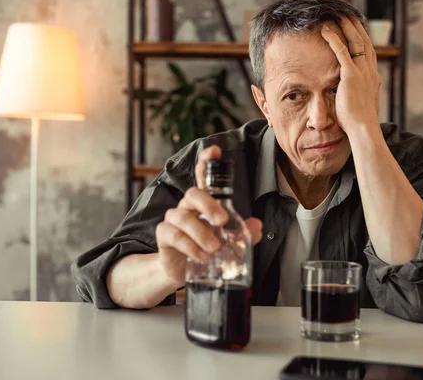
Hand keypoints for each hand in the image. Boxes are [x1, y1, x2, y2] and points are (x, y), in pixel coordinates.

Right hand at [155, 145, 262, 285]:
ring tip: (215, 248)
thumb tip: (258, 225)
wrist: (183, 270)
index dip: (206, 161)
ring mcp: (173, 219)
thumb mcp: (229, 241)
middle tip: (223, 222)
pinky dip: (190, 246)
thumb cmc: (206, 248)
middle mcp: (187, 206)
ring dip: (201, 233)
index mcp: (203, 202)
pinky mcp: (164, 235)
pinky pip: (174, 235)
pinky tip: (202, 256)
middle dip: (209, 205)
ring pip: (183, 217)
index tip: (215, 151)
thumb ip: (244, 234)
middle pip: (193, 193)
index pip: (202, 176)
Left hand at [320, 17, 380, 129]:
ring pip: (354, 42)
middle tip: (347, 16)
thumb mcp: (360, 105)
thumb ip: (356, 96)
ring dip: (345, 27)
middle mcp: (370, 71)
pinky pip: (342, 51)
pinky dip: (334, 38)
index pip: (369, 52)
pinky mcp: (350, 75)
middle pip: (364, 42)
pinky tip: (325, 30)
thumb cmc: (358, 123)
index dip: (363, 39)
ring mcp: (362, 72)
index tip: (356, 29)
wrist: (363, 129)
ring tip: (336, 17)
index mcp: (373, 78)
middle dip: (356, 27)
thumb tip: (350, 97)